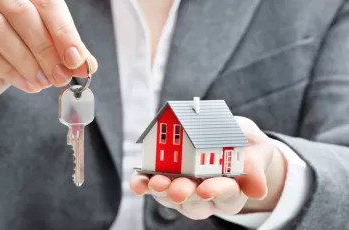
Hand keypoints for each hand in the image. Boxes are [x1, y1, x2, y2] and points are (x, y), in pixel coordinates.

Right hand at [0, 0, 97, 100]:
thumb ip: (66, 54)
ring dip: (27, 61)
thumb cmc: (13, 55)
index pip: (46, 2)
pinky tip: (26, 84)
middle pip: (23, 12)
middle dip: (47, 49)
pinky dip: (8, 70)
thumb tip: (88, 65)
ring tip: (44, 83)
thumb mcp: (45, 52)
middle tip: (61, 77)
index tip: (77, 60)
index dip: (64, 32)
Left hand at [130, 116, 286, 219]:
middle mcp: (207, 195)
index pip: (227, 195)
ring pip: (173, 198)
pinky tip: (138, 182)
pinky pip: (153, 187)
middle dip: (185, 194)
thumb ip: (255, 165)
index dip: (217, 192)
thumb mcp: (255, 148)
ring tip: (154, 182)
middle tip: (177, 189)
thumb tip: (258, 190)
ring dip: (162, 191)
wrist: (229, 139)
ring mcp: (186, 189)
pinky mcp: (168, 181)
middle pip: (196, 201)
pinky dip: (144, 185)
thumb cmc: (244, 144)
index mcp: (233, 189)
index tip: (206, 188)